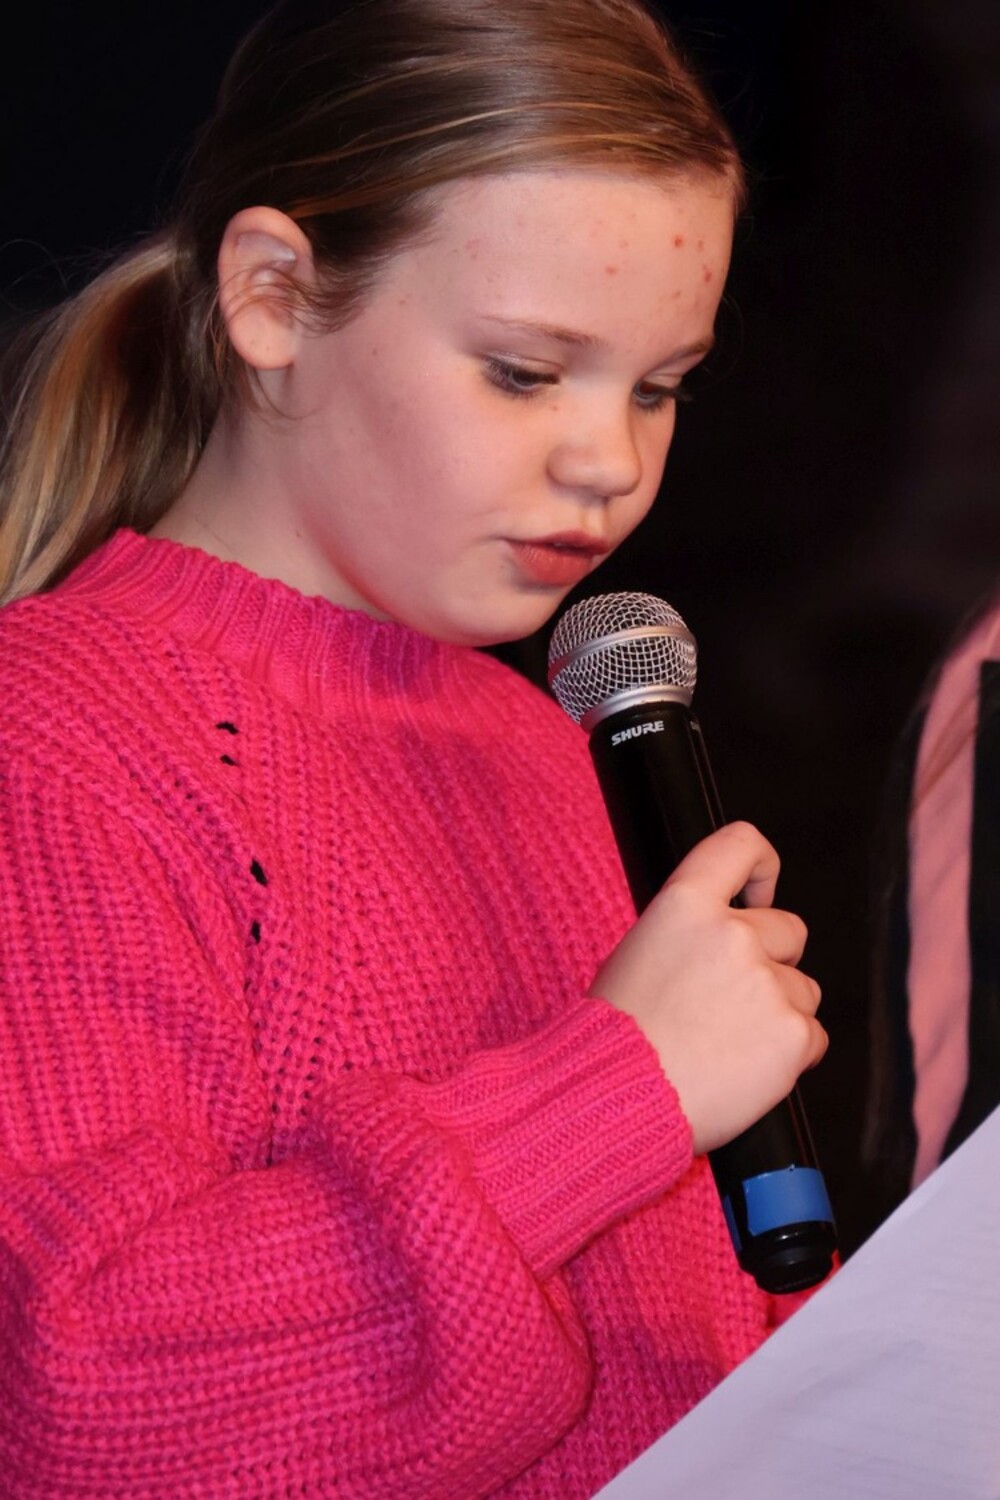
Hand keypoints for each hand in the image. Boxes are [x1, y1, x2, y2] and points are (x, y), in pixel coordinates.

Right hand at [589, 821, 825, 1154]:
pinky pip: (813, 1036)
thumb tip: (723, 934)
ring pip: (804, 989)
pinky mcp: (793, 1033)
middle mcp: (733, 934)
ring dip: (779, 1013)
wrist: (618, 1098)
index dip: (762, 866)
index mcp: (686, 905)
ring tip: (730, 1045)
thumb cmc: (615, 1035)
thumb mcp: (636, 953)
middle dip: (771, 963)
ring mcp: (768, 983)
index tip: (761, 894)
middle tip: (729, 1004)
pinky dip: (789, 1056)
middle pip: (789, 930)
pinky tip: (745, 1069)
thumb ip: (690, 931)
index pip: (740, 845)